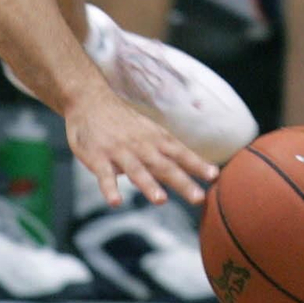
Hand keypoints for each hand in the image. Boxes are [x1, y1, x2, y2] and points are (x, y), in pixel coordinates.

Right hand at [63, 90, 219, 207]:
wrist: (89, 100)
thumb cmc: (122, 120)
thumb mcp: (148, 130)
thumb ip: (163, 150)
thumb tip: (187, 168)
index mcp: (155, 139)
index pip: (180, 153)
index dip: (197, 164)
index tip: (214, 176)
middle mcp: (141, 145)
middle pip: (164, 165)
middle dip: (182, 182)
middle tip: (198, 198)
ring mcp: (119, 151)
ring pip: (136, 170)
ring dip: (149, 185)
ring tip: (161, 200)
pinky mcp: (97, 158)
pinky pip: (104, 176)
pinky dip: (110, 189)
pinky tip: (115, 202)